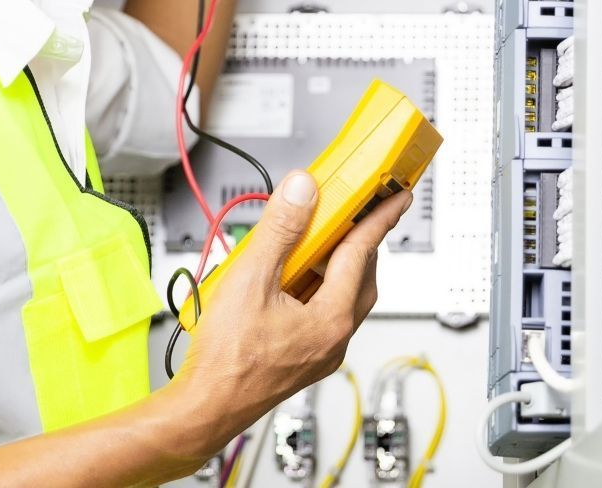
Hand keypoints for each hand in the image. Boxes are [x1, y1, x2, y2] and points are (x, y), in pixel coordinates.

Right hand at [169, 169, 411, 448]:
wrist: (205, 409)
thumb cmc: (227, 361)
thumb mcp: (250, 280)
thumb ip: (280, 230)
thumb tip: (302, 192)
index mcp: (331, 320)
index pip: (363, 253)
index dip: (379, 218)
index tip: (397, 197)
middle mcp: (334, 339)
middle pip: (360, 276)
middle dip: (358, 241)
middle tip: (352, 212)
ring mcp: (320, 352)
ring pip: (341, 297)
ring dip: (333, 265)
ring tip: (311, 240)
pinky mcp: (303, 358)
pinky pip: (322, 313)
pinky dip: (315, 287)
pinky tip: (287, 279)